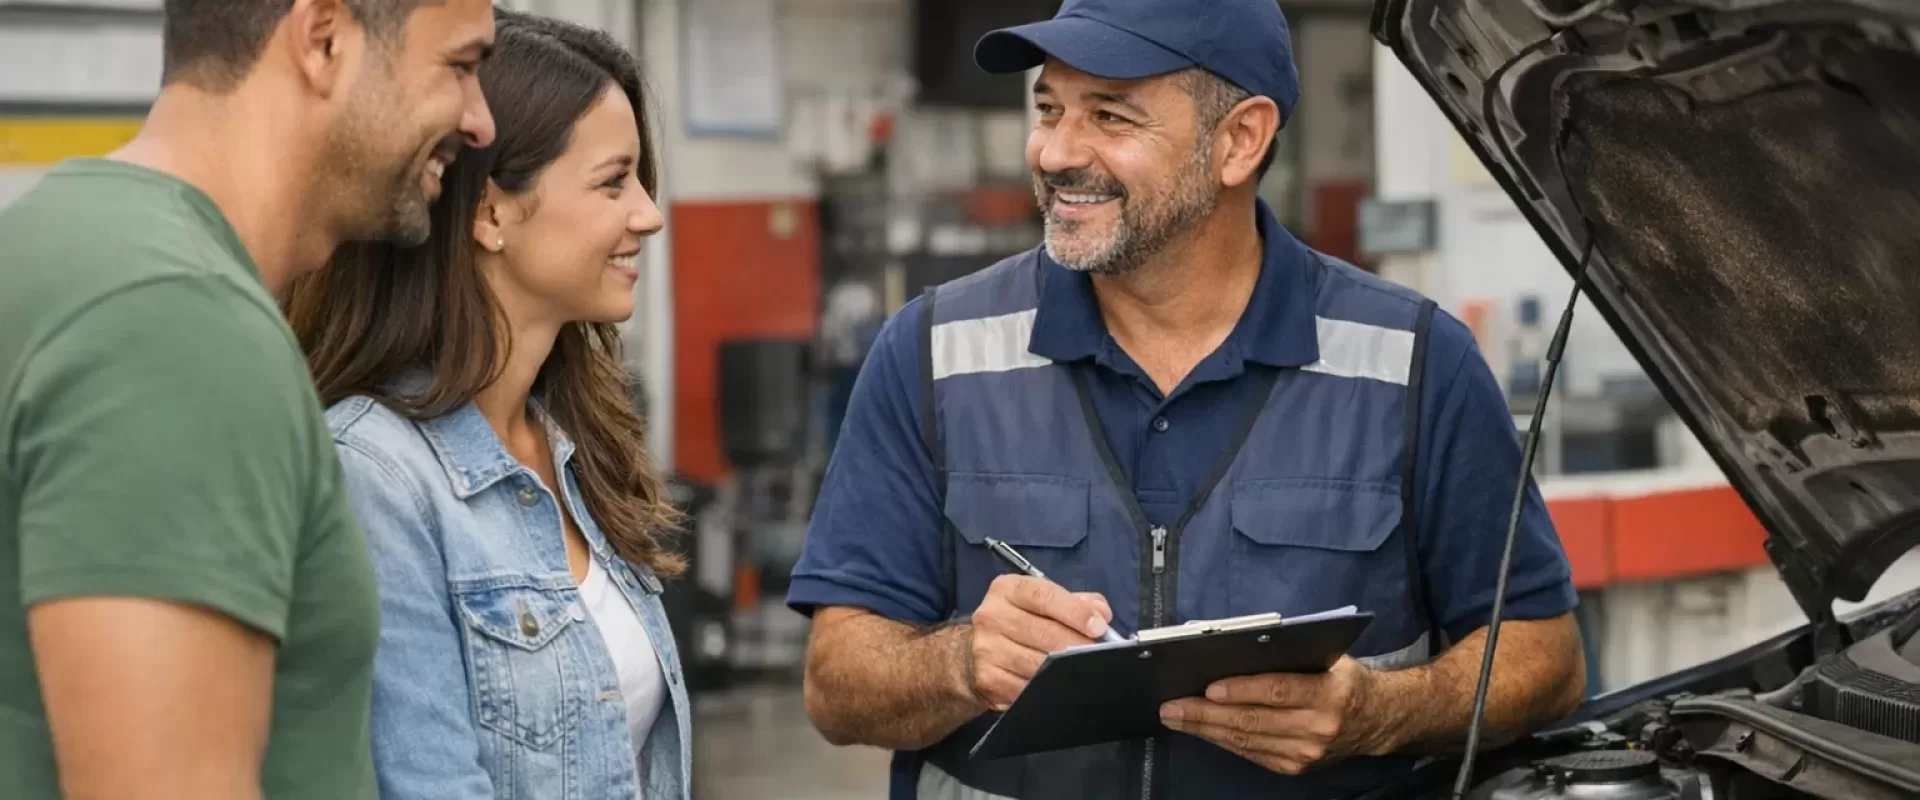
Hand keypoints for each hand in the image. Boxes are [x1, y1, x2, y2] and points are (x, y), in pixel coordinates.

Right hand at [963, 575, 1112, 710]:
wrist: (970, 654)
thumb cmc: (1016, 623)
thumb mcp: (1040, 602)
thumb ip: (1074, 602)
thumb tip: (1102, 613)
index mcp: (1007, 590)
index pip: (1044, 597)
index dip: (1075, 612)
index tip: (1099, 626)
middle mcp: (992, 616)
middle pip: (1044, 632)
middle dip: (1077, 644)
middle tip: (1096, 652)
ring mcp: (987, 650)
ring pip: (1038, 663)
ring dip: (1065, 668)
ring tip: (1082, 667)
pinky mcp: (988, 679)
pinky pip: (1028, 687)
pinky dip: (1048, 686)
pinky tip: (1058, 682)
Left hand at [1158, 656, 1391, 775]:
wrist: (1376, 719)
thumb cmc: (1344, 679)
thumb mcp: (1328, 658)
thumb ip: (1290, 655)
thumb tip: (1237, 648)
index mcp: (1328, 694)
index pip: (1277, 691)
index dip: (1241, 690)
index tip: (1209, 687)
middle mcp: (1317, 728)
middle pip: (1253, 720)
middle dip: (1206, 713)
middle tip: (1172, 705)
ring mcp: (1305, 753)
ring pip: (1246, 740)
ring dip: (1206, 729)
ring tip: (1176, 717)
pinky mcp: (1294, 767)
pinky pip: (1250, 753)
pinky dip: (1222, 740)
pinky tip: (1202, 730)